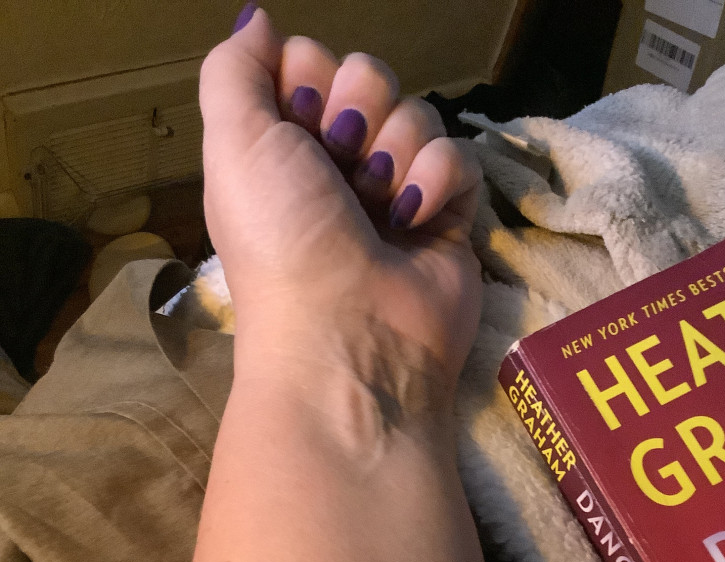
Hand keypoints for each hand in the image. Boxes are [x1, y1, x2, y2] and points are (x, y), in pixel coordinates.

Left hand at [199, 8, 482, 399]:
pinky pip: (458, 156)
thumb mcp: (233, 143)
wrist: (348, 332)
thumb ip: (233, 69)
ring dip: (394, 154)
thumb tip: (259, 19)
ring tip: (379, 209)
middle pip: (367, 77)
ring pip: (415, 113)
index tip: (299, 122)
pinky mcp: (447, 216)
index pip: (310, 60)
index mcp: (282, 148)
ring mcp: (395, 191)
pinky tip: (416, 222)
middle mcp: (337, 165)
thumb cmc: (281, 238)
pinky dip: (437, 180)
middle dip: (356, 112)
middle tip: (340, 167)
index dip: (309, 78)